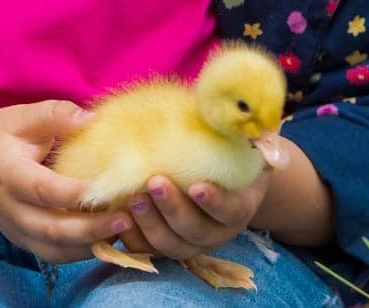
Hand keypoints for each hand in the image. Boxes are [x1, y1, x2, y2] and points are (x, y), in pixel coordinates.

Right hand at [0, 100, 134, 264]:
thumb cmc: (0, 135)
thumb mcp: (21, 116)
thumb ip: (54, 115)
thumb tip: (91, 119)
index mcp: (6, 173)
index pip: (41, 189)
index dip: (73, 192)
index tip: (106, 187)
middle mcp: (8, 208)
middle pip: (51, 229)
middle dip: (90, 228)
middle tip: (126, 218)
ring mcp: (14, 229)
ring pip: (55, 249)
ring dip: (90, 244)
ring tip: (123, 231)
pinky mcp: (23, 241)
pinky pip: (54, 255)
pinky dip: (82, 252)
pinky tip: (107, 239)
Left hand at [118, 133, 286, 261]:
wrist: (218, 176)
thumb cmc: (229, 152)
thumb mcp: (245, 142)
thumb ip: (250, 134)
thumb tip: (245, 120)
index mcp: (239, 206)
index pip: (230, 210)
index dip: (214, 201)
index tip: (197, 186)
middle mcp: (216, 231)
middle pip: (195, 231)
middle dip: (173, 209)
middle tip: (154, 182)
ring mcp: (190, 242)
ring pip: (170, 244)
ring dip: (149, 224)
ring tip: (133, 197)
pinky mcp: (165, 243)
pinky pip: (147, 249)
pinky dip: (132, 237)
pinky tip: (118, 217)